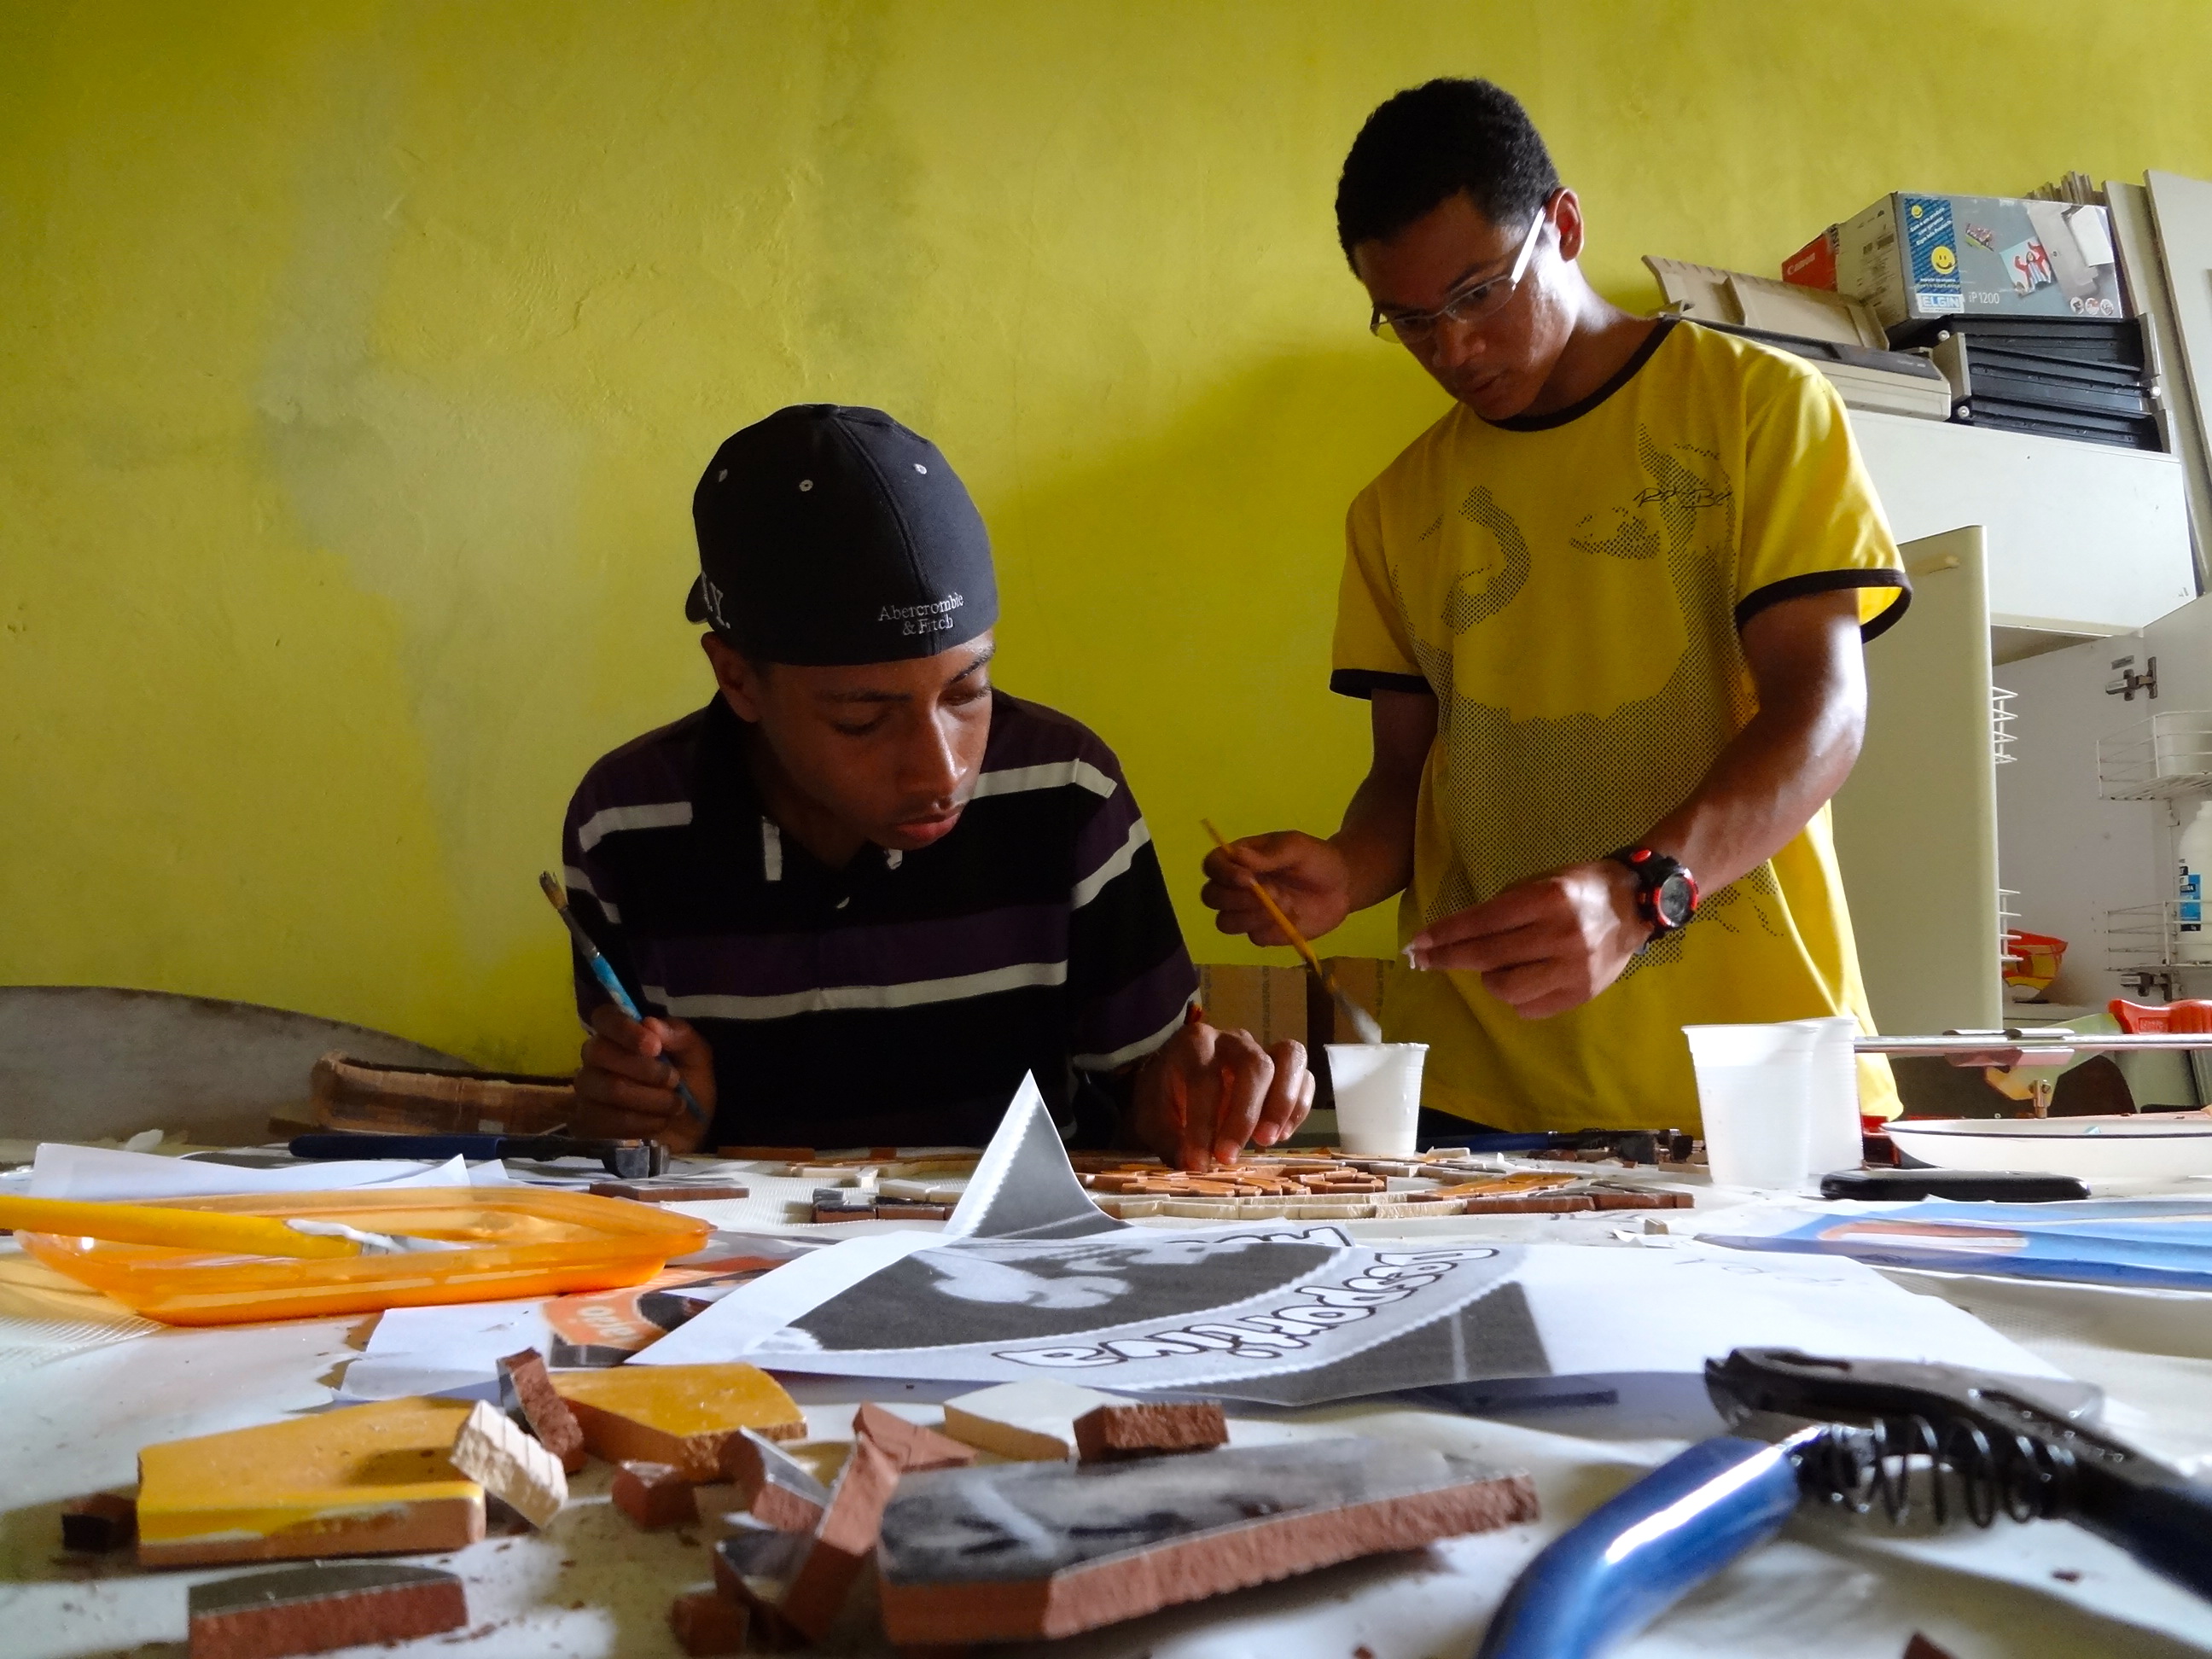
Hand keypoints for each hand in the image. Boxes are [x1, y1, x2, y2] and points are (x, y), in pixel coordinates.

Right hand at [574, 1002, 716, 1152]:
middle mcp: (596, 1059)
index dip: (626, 1030)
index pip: (605, 1017)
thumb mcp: (697, 1058)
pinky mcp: (586, 1123)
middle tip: (674, 1081)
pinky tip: (658, 1123)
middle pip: (601, 1053)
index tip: (654, 1047)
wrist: (690, 1133)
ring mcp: (587, 1092)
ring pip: (610, 1088)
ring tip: (674, 1106)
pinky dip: (641, 1123)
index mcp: (621, 1035)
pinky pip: (606, 1121)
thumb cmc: (690, 1087)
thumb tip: (650, 1024)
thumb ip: (679, 1036)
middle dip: (647, 1069)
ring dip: (651, 1099)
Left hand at [1130, 1021, 1313, 1170]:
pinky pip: (1305, 1075)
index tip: (1198, 1162)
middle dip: (1245, 1116)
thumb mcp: (1153, 1118)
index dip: (1202, 1125)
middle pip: (1255, 1066)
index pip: (1205, 1080)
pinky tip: (1282, 1135)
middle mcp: (1232, 1039)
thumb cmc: (1165, 1097)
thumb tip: (1193, 1163)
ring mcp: (1262, 1047)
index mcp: (1194, 1044)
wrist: (1175, 1078)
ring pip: (1290, 1058)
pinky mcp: (1282, 1065)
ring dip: (1283, 1104)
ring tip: (1267, 1141)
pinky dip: (1300, 1106)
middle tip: (1230, 1156)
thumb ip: (1170, 1139)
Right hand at [1200, 832, 1352, 945]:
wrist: (1343, 886)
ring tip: (1285, 903)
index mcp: (1241, 861)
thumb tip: (1237, 856)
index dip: (1221, 873)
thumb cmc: (1317, 860)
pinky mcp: (1264, 932)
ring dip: (1252, 916)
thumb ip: (1269, 854)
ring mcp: (1249, 912)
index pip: (1212, 865)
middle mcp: (1238, 887)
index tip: (1247, 878)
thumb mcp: (1297, 847)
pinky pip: (1254, 937)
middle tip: (1271, 892)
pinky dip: (1272, 928)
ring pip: (1226, 923)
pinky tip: (1294, 917)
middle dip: (1236, 898)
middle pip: (1211, 897)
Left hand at [1405, 860, 1648, 1018]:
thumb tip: (1460, 933)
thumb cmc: (1583, 888)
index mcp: (1548, 900)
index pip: (1484, 922)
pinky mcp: (1582, 994)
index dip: (1447, 933)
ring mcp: (1573, 970)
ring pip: (1506, 989)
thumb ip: (1506, 906)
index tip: (1419, 941)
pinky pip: (1530, 1008)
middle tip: (1423, 960)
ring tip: (1492, 967)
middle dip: (1448, 958)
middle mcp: (1560, 936)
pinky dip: (1515, 997)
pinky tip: (1518, 980)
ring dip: (1487, 979)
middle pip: (1488, 956)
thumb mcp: (1544, 880)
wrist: (1639, 904)